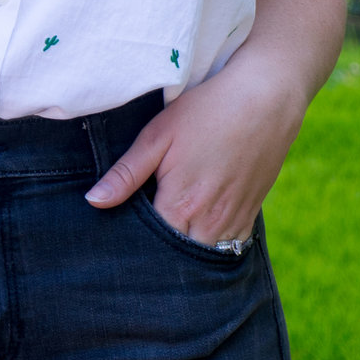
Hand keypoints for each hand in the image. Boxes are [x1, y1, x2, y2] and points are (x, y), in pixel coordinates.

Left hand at [84, 46, 307, 242]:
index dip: (131, 246)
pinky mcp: (250, 216)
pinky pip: (228, 248)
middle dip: (157, 257)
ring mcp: (233, 223)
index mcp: (179, 205)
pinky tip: (196, 232)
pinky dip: (211, 247)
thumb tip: (93, 201)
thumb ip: (127, 173)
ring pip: (203, 257)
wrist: (267, 100)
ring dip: (185, 254)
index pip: (148, 247)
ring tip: (165, 240)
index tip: (117, 241)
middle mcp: (209, 223)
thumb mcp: (158, 135)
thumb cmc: (207, 112)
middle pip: (176, 259)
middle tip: (138, 244)